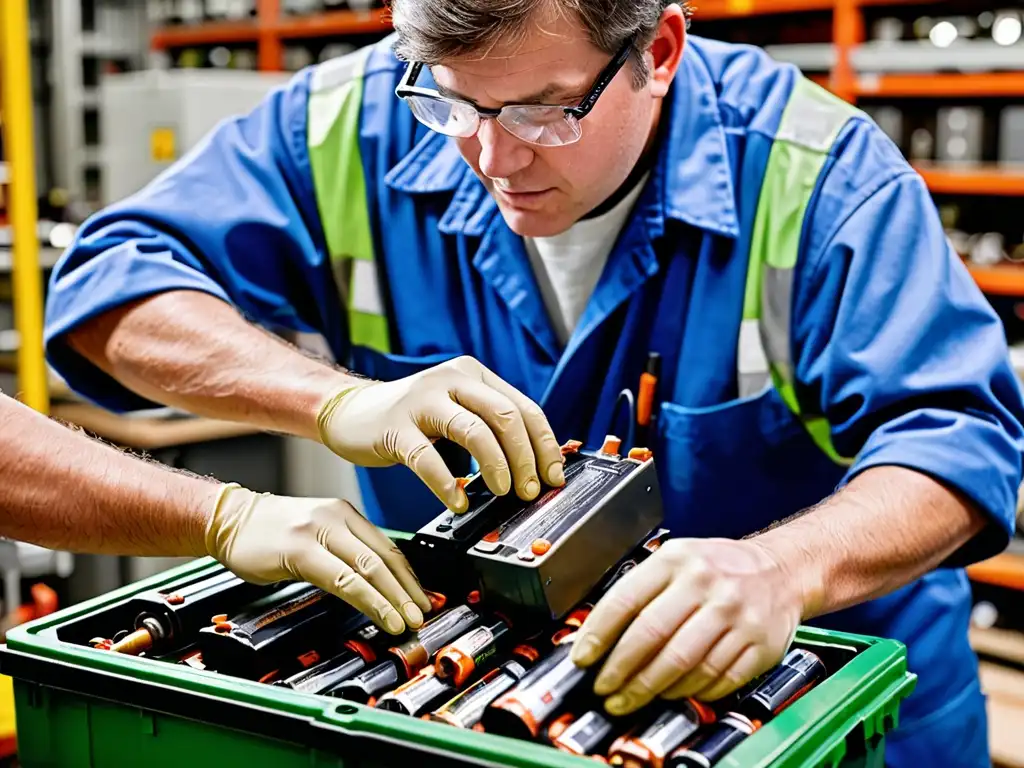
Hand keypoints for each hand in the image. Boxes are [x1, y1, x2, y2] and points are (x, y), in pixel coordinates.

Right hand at [205, 484, 432, 634]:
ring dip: (391, 600)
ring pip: (367, 569)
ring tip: (405, 621)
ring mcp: (319, 532)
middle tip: (421, 614)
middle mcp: (336, 518)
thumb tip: (377, 583)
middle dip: (407, 592)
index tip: (422, 598)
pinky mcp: (300, 551)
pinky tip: (378, 613)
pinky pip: (342, 578)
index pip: (388, 547)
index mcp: (345, 514)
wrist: (228, 519)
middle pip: (383, 559)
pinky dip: (366, 599)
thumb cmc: (270, 531)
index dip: (409, 577)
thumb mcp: (317, 531)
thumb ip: (344, 550)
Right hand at [316, 356, 564, 512]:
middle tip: (529, 490)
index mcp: (473, 375)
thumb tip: (534, 466)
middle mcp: (451, 379)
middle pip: (505, 417)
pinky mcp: (396, 426)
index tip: (553, 476)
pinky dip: (448, 486)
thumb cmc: (412, 419)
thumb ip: (490, 426)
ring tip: (501, 492)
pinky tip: (457, 502)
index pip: (524, 407)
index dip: (544, 445)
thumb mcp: (456, 410)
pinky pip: (429, 459)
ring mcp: (423, 400)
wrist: (350, 412)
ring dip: (496, 468)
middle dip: (525, 459)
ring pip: (475, 432)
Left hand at [570, 538, 809, 714]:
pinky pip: (718, 678)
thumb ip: (641, 589)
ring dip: (652, 688)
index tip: (584, 658)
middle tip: (606, 690)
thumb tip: (598, 633)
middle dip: (621, 670)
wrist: (780, 571)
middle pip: (652, 636)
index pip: (626, 599)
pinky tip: (675, 692)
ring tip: (633, 697)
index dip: (599, 634)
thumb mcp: (677, 559)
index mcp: (678, 560)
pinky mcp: (759, 644)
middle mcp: (707, 584)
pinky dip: (692, 691)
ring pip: (684, 663)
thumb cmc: (720, 568)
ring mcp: (736, 615)